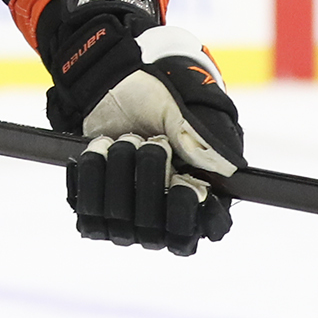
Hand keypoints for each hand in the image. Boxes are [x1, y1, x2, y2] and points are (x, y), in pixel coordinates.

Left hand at [38, 0, 243, 255]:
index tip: (185, 183)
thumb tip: (228, 169)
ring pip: (121, 222)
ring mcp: (131, 221)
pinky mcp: (97, 214)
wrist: (110, 88)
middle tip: (145, 140)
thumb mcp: (179, 111)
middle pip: (157, 229)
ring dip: (117, 171)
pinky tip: (96, 150)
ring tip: (119, 139)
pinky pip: (89, 214)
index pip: (208, 228)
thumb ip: (201, 140)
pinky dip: (90, 177)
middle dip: (149, 175)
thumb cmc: (155, 100)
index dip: (194, 213)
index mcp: (201, 193)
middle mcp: (167, 216)